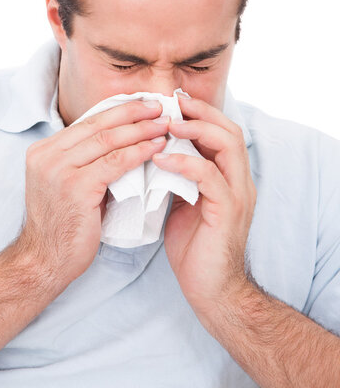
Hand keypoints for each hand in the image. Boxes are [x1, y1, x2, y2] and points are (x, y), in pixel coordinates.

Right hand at [17, 99, 168, 291]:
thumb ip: (85, 161)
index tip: (142, 104)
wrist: (44, 262)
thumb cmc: (62, 225)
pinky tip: (156, 146)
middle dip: (132, 112)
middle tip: (159, 106)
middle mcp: (47, 155)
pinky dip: (139, 151)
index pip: (87, 121)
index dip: (118, 110)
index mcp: (44, 150)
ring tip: (164, 124)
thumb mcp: (66, 183)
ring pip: (108, 140)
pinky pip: (115, 162)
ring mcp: (59, 170)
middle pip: (98, 124)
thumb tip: (122, 139)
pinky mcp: (76, 187)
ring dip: (141, 129)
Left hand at [152, 93, 256, 321]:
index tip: (172, 100)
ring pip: (227, 146)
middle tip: (171, 103)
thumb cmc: (194, 246)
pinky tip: (161, 158)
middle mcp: (239, 180)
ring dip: (196, 130)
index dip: (200, 112)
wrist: (211, 290)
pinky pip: (209, 177)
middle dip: (200, 112)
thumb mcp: (184, 201)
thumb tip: (152, 151)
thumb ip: (178, 176)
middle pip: (230, 130)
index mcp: (229, 176)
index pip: (222, 131)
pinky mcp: (228, 211)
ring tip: (167, 124)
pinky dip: (185, 162)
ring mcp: (237, 194)